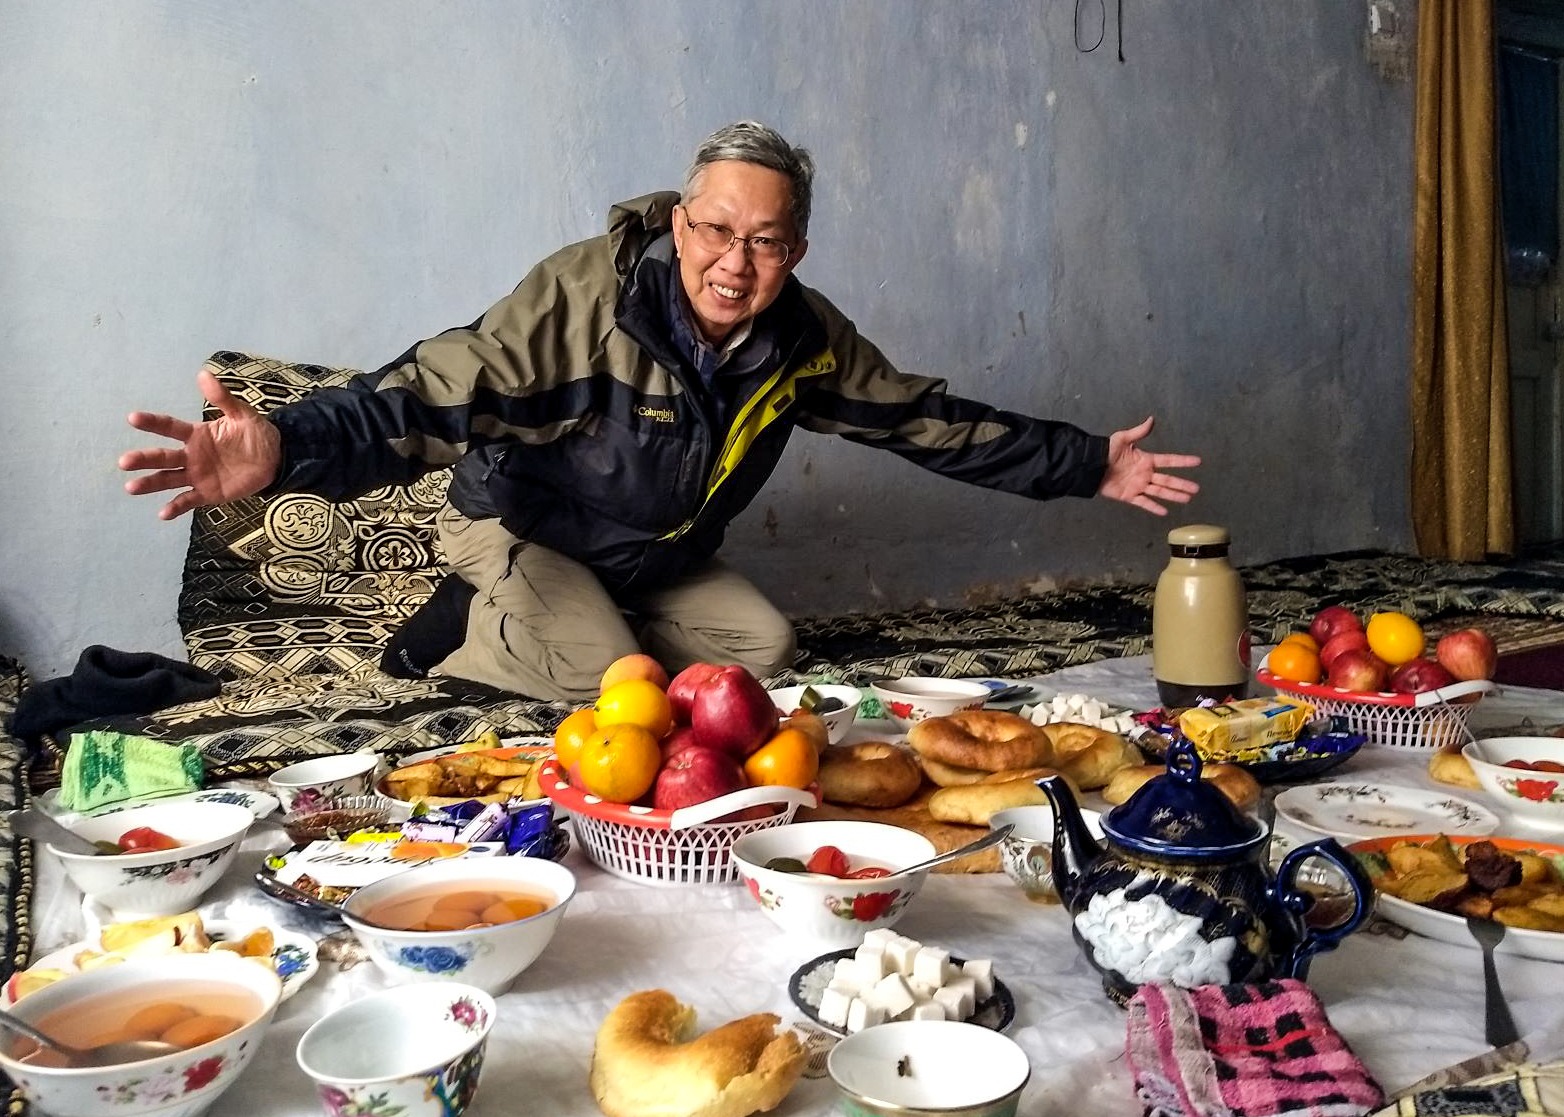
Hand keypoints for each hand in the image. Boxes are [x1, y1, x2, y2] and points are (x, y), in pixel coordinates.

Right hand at [119, 369, 282, 519]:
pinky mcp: (207, 493)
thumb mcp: (242, 415)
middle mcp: (191, 455)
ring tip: (131, 487)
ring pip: (168, 479)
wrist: (274, 459)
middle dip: (143, 459)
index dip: (153, 423)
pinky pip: (188, 500)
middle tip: (124, 462)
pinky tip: (162, 513)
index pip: (170, 427)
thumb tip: (203, 374)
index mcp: (197, 435)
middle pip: (163, 457)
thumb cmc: (255, 435)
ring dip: (150, 483)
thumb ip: (222, 398)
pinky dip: (175, 507)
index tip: (132, 418)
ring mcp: (197, 475)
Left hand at [1096, 415, 1200, 515]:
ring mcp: (1138, 486)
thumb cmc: (1106, 451)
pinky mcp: (1129, 496)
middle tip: (1197, 489)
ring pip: (1160, 492)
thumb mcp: (1122, 439)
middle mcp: (1145, 474)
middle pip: (1167, 480)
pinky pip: (1144, 503)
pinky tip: (1165, 512)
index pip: (1168, 460)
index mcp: (1146, 460)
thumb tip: (1151, 419)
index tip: (1198, 461)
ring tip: (1187, 499)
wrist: (1091, 466)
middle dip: (1182, 484)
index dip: (1183, 461)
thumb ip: (1138, 432)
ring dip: (1173, 496)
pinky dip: (1154, 507)